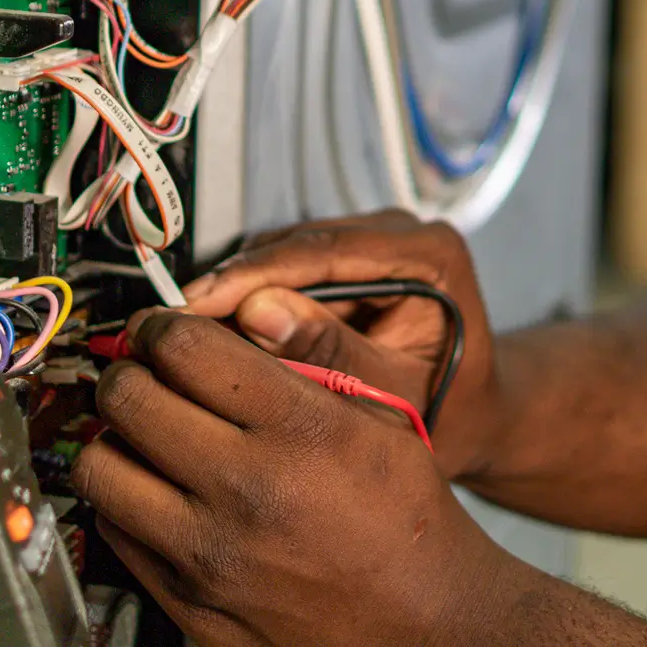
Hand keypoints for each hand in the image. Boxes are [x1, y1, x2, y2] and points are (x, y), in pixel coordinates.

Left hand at [72, 310, 526, 646]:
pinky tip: (159, 488)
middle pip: (127, 397)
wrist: (418, 617)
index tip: (166, 329)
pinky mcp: (185, 599)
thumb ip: (307, 359)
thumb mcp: (379, 414)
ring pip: (101, 465)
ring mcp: (207, 551)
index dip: (166, 326)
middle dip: (131, 370)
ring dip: (115, 436)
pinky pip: (114, 529)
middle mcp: (245, 487)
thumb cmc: (402, 512)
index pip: (184, 347)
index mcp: (299, 429)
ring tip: (146, 432)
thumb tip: (240, 311)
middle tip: (146, 371)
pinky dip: (126, 499)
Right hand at [181, 211, 503, 478]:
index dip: (255, 276)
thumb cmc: (452, 411)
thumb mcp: (395, 394)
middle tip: (169, 323)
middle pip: (301, 245)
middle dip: (233, 285)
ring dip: (234, 292)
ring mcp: (373, 241)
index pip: (329, 250)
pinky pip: (286, 270)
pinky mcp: (346, 260)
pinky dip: (249, 300)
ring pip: (285, 253)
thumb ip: (335, 355)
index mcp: (430, 253)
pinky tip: (210, 335)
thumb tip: (257, 313)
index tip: (197, 303)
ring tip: (179, 332)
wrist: (477, 414)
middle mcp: (402, 233)